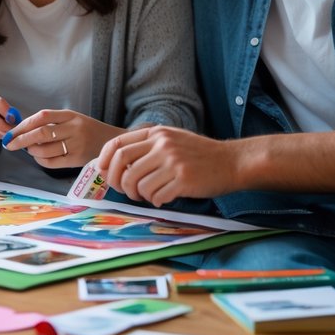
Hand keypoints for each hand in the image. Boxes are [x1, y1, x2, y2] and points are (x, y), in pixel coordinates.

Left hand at [2, 110, 122, 167]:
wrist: (112, 143)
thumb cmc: (87, 130)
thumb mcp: (73, 119)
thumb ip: (52, 122)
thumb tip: (22, 129)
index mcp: (70, 115)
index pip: (42, 116)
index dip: (24, 124)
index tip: (11, 131)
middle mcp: (73, 128)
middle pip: (41, 133)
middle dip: (20, 139)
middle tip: (9, 144)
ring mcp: (76, 145)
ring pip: (44, 150)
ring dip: (31, 151)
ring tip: (28, 149)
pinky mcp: (77, 160)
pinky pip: (52, 162)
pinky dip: (40, 161)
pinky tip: (38, 158)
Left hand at [98, 126, 236, 206]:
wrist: (231, 162)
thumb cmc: (199, 155)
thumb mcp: (172, 140)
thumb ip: (148, 147)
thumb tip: (117, 164)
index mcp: (157, 133)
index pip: (118, 144)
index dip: (104, 160)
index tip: (103, 172)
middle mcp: (162, 144)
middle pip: (122, 164)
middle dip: (117, 182)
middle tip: (125, 191)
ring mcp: (173, 161)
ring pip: (137, 183)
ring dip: (138, 195)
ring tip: (149, 196)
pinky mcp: (183, 179)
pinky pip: (156, 195)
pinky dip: (156, 201)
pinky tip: (164, 198)